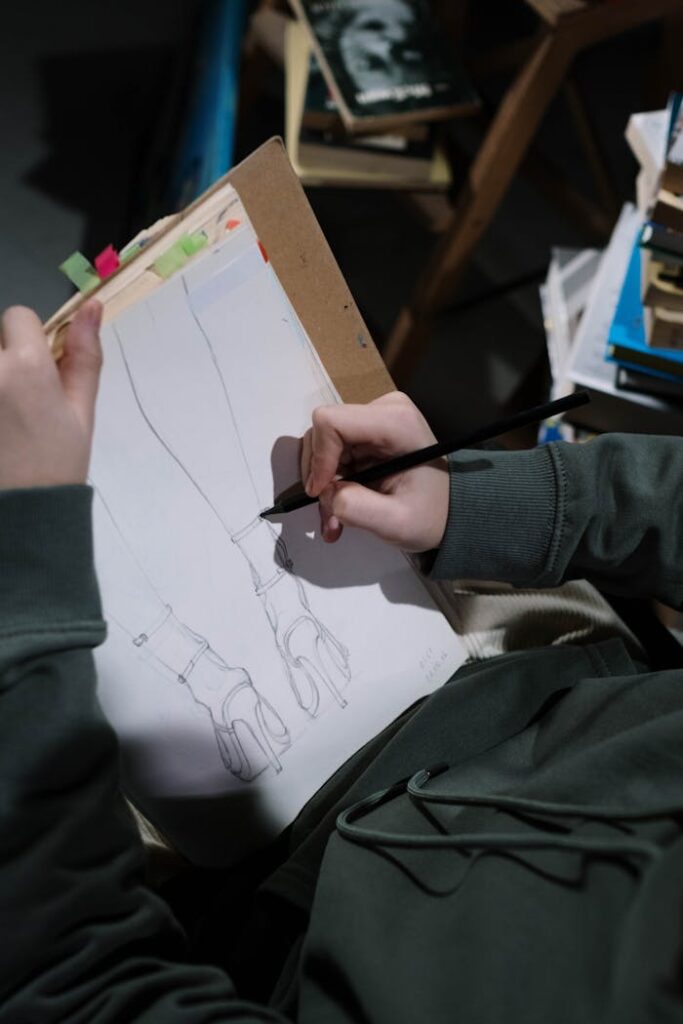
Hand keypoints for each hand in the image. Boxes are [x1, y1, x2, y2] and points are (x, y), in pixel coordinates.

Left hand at [0, 301, 102, 489]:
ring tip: (4, 412)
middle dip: (4, 358)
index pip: (17, 316)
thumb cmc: (57, 462)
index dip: (29, 340)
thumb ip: (84, 355)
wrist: (23, 510)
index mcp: (26, 367)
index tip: (36, 373)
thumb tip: (91, 306)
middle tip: (14, 399)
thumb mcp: (81, 410)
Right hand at [300, 391, 448, 551]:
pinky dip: (330, 484)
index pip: (331, 422)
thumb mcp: (397, 522)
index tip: (322, 491)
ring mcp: (373, 420)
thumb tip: (326, 494)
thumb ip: (357, 508)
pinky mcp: (366, 433)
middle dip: (320, 478)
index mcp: (396, 422)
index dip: (318, 458)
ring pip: (322, 448)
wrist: (448, 511)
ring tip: (335, 518)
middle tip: (331, 514)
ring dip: (324, 486)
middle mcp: (383, 411)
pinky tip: (340, 509)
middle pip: (322, 435)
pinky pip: (332, 454)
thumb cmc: (432, 514)